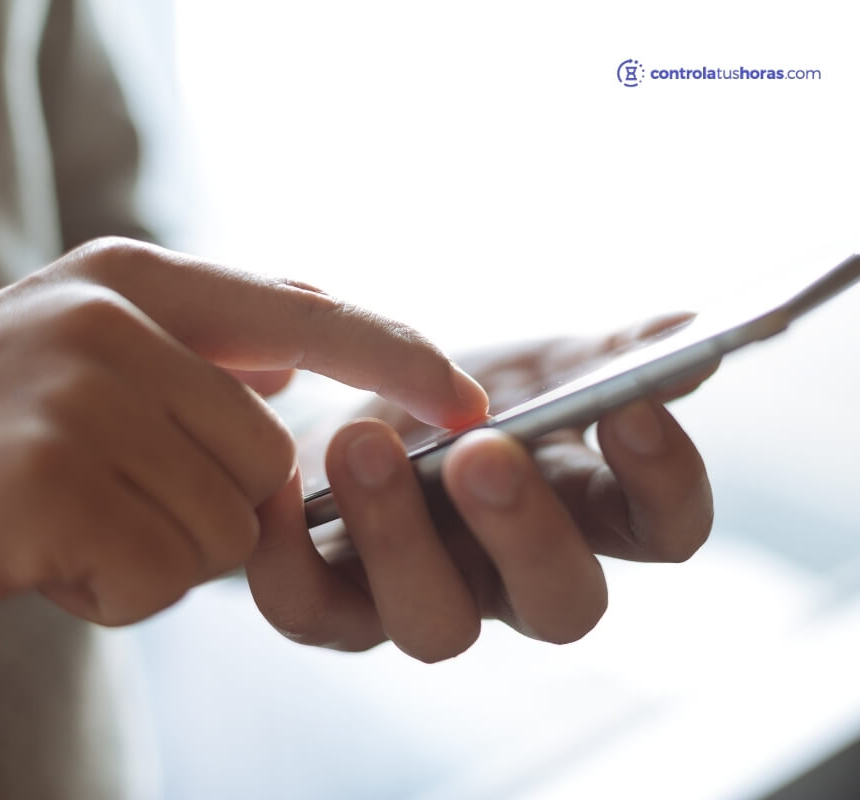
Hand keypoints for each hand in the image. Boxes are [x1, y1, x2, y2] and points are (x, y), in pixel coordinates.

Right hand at [0, 237, 489, 625]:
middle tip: (101, 503)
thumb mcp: (69, 343)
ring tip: (65, 525)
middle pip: (269, 460)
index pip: (301, 313)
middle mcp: (109, 321)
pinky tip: (43, 560)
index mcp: (123, 276)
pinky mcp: (60, 484)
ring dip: (158, 556)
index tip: (468, 401)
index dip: (396, 360)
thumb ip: (193, 335)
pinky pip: (164, 577)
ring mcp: (83, 399)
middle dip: (207, 510)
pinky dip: (113, 595)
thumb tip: (314, 333)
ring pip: (228, 529)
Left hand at [247, 313, 715, 659]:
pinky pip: (305, 610)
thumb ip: (600, 357)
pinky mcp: (326, 611)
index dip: (664, 481)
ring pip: (436, 628)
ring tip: (362, 442)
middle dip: (524, 529)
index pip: (665, 531)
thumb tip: (684, 328)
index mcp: (584, 513)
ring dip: (399, 536)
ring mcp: (422, 603)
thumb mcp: (524, 362)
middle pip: (561, 604)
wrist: (328, 409)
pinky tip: (273, 477)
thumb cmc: (450, 393)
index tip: (630, 405)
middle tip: (482, 450)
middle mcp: (512, 580)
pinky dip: (284, 551)